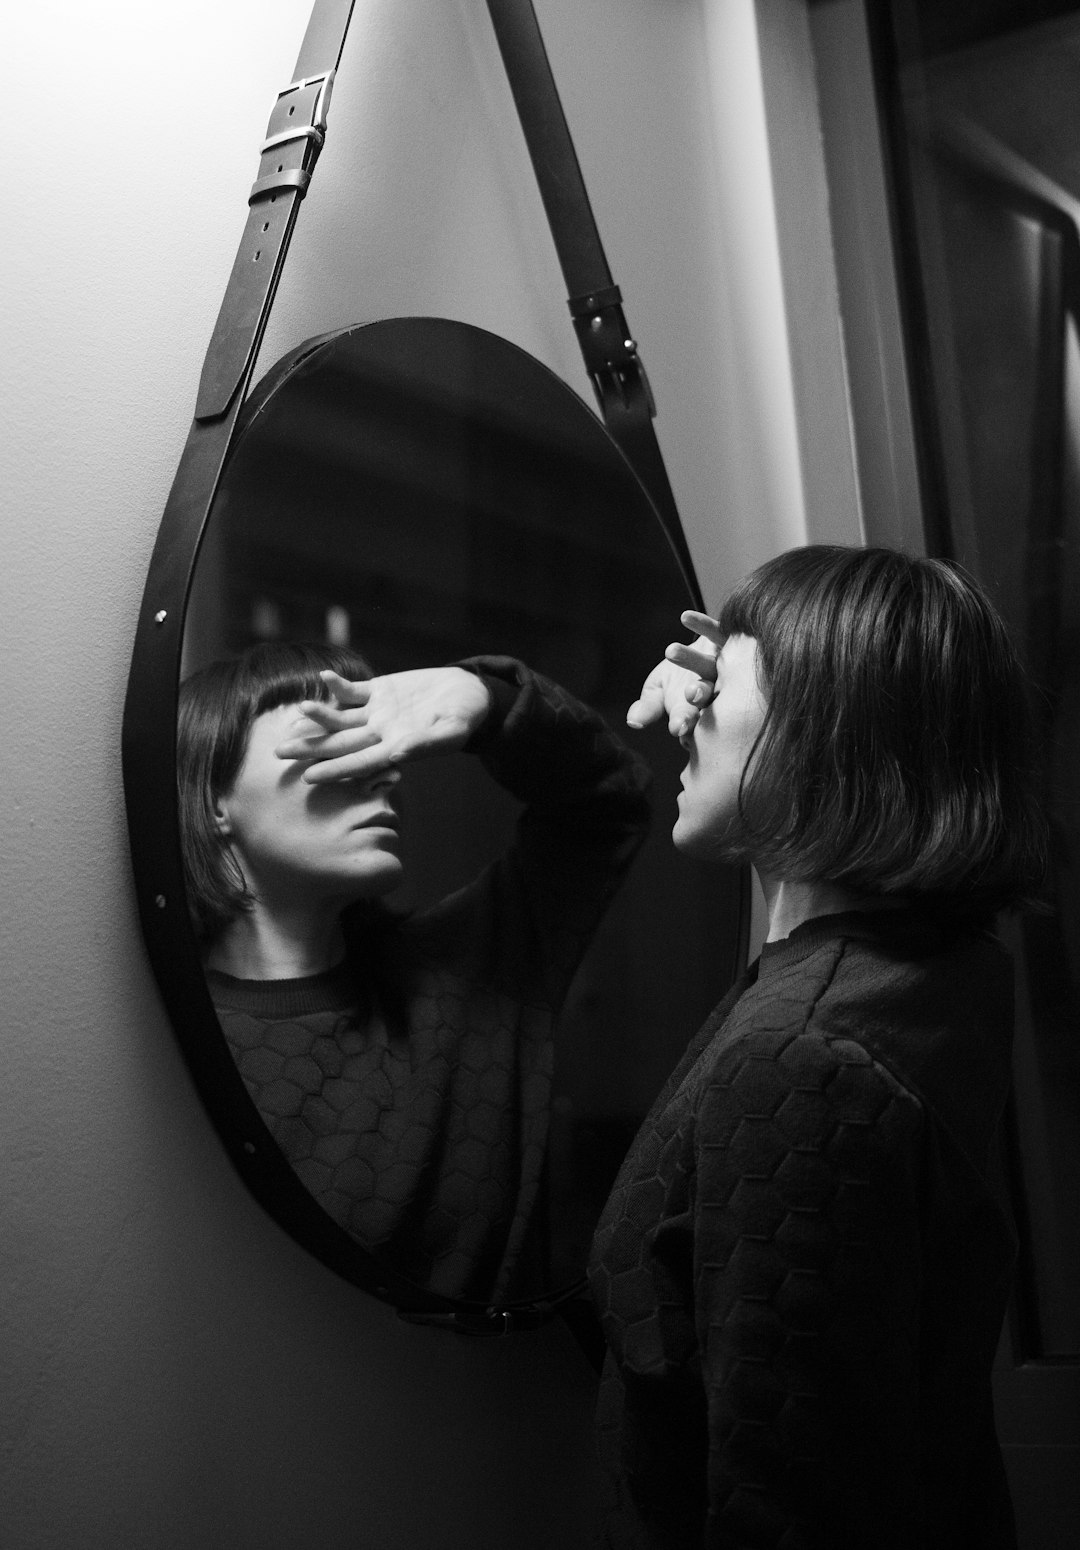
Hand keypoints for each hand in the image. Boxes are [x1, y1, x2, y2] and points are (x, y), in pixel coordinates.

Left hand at [275, 666, 491, 783]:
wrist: (470, 693)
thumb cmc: (466, 717)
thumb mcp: (452, 732)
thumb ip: (424, 745)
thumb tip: (395, 755)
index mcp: (395, 747)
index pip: (358, 761)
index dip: (334, 769)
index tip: (309, 777)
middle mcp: (380, 732)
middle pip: (339, 743)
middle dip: (310, 748)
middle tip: (279, 753)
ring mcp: (377, 711)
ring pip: (340, 717)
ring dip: (318, 718)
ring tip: (294, 717)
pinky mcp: (380, 690)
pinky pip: (353, 690)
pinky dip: (338, 687)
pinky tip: (322, 680)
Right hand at [626, 610, 722, 737]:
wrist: (691, 654)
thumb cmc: (674, 682)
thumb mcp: (657, 695)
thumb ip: (648, 708)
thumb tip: (633, 721)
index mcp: (696, 709)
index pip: (691, 719)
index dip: (684, 722)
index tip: (678, 727)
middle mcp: (714, 689)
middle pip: (707, 693)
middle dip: (698, 693)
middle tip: (690, 693)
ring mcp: (722, 663)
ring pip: (709, 664)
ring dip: (692, 658)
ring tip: (671, 651)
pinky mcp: (725, 638)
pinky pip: (716, 631)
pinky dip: (702, 625)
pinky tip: (685, 618)